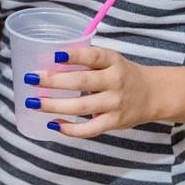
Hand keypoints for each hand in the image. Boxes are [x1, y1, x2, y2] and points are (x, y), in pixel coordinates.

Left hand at [24, 46, 157, 138]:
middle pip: (82, 81)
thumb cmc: (122, 74)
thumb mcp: (110, 60)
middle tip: (32, 79)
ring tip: (34, 103)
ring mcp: (114, 103)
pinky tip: (53, 124)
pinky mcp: (113, 122)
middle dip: (54, 81)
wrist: (152, 94)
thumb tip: (48, 63)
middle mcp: (115, 81)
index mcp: (113, 61)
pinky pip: (89, 129)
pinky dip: (70, 129)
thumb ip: (86, 61)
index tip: (55, 55)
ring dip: (55, 105)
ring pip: (81, 107)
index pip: (93, 56)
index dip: (74, 55)